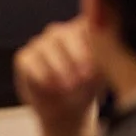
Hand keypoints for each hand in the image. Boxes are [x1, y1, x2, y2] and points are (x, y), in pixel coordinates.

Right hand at [14, 18, 102, 135]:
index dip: (90, 42)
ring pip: (45, 46)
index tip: (97, 64)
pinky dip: (40, 74)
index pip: (85, 23)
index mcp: (82, 30)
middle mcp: (60, 32)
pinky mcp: (24, 57)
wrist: (68, 112)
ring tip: (69, 87)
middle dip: (74, 56)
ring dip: (58, 68)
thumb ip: (105, 56)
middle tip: (83, 77)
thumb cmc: (88, 89)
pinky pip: (29, 60)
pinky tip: (52, 87)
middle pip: (63, 34)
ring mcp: (40, 43)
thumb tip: (110, 46)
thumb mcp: (102, 74)